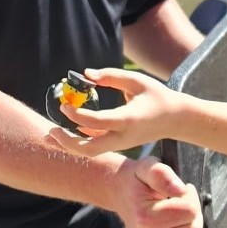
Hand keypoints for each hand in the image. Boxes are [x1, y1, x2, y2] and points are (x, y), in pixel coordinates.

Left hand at [48, 68, 178, 155]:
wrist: (175, 119)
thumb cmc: (156, 95)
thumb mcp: (137, 80)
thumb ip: (111, 76)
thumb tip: (86, 74)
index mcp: (128, 119)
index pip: (97, 122)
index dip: (77, 115)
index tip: (64, 104)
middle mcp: (123, 136)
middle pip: (89, 149)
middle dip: (66, 142)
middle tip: (51, 129)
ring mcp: (121, 144)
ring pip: (90, 152)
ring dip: (69, 145)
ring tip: (52, 133)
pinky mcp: (119, 144)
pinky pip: (96, 147)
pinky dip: (79, 141)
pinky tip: (69, 131)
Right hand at [112, 156, 202, 227]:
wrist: (121, 193)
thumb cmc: (138, 181)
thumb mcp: (148, 167)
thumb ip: (162, 174)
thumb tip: (179, 189)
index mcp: (146, 217)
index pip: (189, 211)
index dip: (190, 197)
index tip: (182, 190)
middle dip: (193, 215)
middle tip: (181, 205)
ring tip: (183, 222)